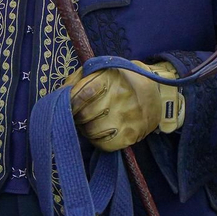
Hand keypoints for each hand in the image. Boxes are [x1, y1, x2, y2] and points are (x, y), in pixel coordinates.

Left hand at [66, 60, 183, 151]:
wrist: (156, 91)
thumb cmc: (120, 79)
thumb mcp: (100, 70)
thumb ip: (77, 80)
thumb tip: (60, 96)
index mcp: (110, 78)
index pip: (82, 94)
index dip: (70, 103)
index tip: (69, 105)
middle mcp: (120, 97)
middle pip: (84, 115)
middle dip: (77, 116)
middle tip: (79, 115)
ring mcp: (127, 117)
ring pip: (92, 132)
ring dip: (86, 129)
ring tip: (90, 122)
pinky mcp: (132, 135)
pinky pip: (104, 145)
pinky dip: (97, 140)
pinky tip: (100, 132)